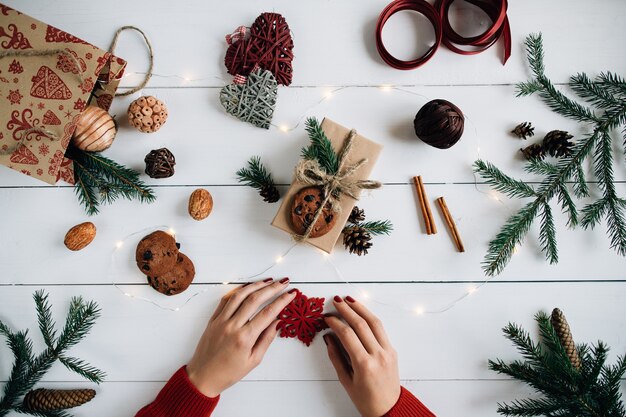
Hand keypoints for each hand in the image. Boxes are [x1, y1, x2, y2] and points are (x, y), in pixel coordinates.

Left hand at [186, 278, 295, 396]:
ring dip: (255, 285)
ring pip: (239, 295)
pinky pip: (225, 300)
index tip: (291, 293)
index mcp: (244, 338)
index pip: (268, 313)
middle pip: (255, 299)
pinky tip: (247, 287)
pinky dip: (237, 291)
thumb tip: (277, 321)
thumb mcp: (254, 360)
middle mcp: (232, 326)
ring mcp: (221, 321)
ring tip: (268, 281)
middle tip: (284, 282)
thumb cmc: (229, 372)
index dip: (282, 301)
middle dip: (272, 288)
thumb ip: (266, 339)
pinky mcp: (213, 319)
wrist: (203, 377)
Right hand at [323, 296, 399, 416]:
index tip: (327, 317)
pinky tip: (361, 312)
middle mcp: (378, 355)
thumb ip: (336, 356)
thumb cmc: (365, 399)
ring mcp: (387, 351)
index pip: (347, 334)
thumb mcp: (345, 380)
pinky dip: (370, 318)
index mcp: (364, 364)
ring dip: (360, 308)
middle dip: (346, 310)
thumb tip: (328, 337)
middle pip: (361, 324)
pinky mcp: (392, 350)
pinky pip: (380, 329)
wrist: (389, 408)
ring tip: (349, 300)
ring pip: (374, 322)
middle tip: (335, 301)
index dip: (335, 323)